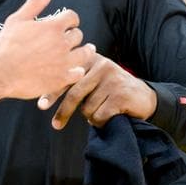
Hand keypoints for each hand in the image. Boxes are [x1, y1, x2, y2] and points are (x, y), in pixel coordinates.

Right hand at [0, 0, 88, 99]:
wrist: (1, 72)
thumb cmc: (7, 45)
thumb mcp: (18, 19)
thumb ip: (36, 2)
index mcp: (53, 27)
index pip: (72, 17)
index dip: (70, 19)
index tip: (67, 23)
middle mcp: (62, 43)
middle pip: (78, 35)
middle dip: (73, 35)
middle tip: (68, 39)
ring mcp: (63, 62)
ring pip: (84, 54)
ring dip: (84, 51)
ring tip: (83, 51)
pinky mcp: (61, 79)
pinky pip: (78, 73)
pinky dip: (77, 70)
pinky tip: (74, 70)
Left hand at [38, 43, 157, 128]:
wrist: (144, 98)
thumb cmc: (111, 90)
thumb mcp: (93, 79)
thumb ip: (75, 80)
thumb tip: (44, 96)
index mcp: (91, 59)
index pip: (67, 75)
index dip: (52, 91)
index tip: (41, 105)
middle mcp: (102, 65)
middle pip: (75, 93)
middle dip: (64, 111)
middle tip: (56, 125)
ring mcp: (113, 79)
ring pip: (87, 108)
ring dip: (90, 117)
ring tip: (102, 112)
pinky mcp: (121, 95)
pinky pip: (100, 116)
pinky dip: (100, 123)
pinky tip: (110, 117)